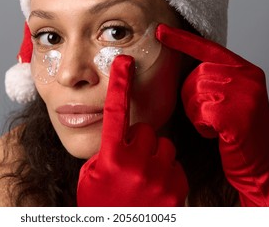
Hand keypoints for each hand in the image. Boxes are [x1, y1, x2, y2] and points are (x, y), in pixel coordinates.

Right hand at [77, 55, 188, 206]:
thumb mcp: (91, 175)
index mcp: (110, 157)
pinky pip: (175, 165)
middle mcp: (136, 164)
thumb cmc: (101, 204)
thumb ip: (105, 149)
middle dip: (138, 140)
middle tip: (130, 161)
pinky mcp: (177, 188)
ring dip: (154, 156)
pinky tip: (155, 188)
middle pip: (145, 129)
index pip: (115, 111)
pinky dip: (166, 172)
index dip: (119, 83)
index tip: (124, 63)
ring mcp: (159, 177)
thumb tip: (119, 131)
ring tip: (143, 177)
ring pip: (164, 145)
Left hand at [156, 24, 268, 205]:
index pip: (209, 48)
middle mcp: (249, 78)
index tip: (159, 30)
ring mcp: (246, 96)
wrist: (260, 163)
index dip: (181, 40)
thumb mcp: (233, 97)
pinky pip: (201, 113)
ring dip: (197, 113)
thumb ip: (216, 78)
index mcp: (246, 70)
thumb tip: (187, 68)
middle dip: (192, 97)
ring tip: (215, 124)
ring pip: (195, 93)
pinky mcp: (239, 116)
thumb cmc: (239, 131)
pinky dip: (202, 126)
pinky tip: (217, 133)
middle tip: (209, 114)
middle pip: (196, 75)